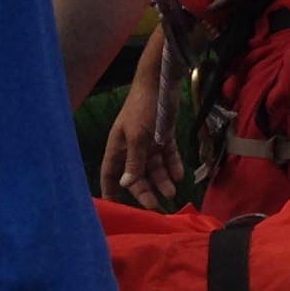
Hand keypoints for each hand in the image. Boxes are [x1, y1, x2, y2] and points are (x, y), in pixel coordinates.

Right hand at [99, 44, 184, 209]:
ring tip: (172, 193)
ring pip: (154, 167)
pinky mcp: (164, 135)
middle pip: (136, 175)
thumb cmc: (143, 107)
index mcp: (117, 147)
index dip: (111, 191)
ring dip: (162, 180)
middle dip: (144, 191)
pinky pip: (167, 155)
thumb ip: (134, 161)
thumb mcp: (137, 136)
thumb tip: (126, 184)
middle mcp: (131, 147)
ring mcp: (148, 141)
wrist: (161, 81)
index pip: (110, 175)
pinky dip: (173, 165)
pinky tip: (179, 176)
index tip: (117, 209)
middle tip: (156, 207)